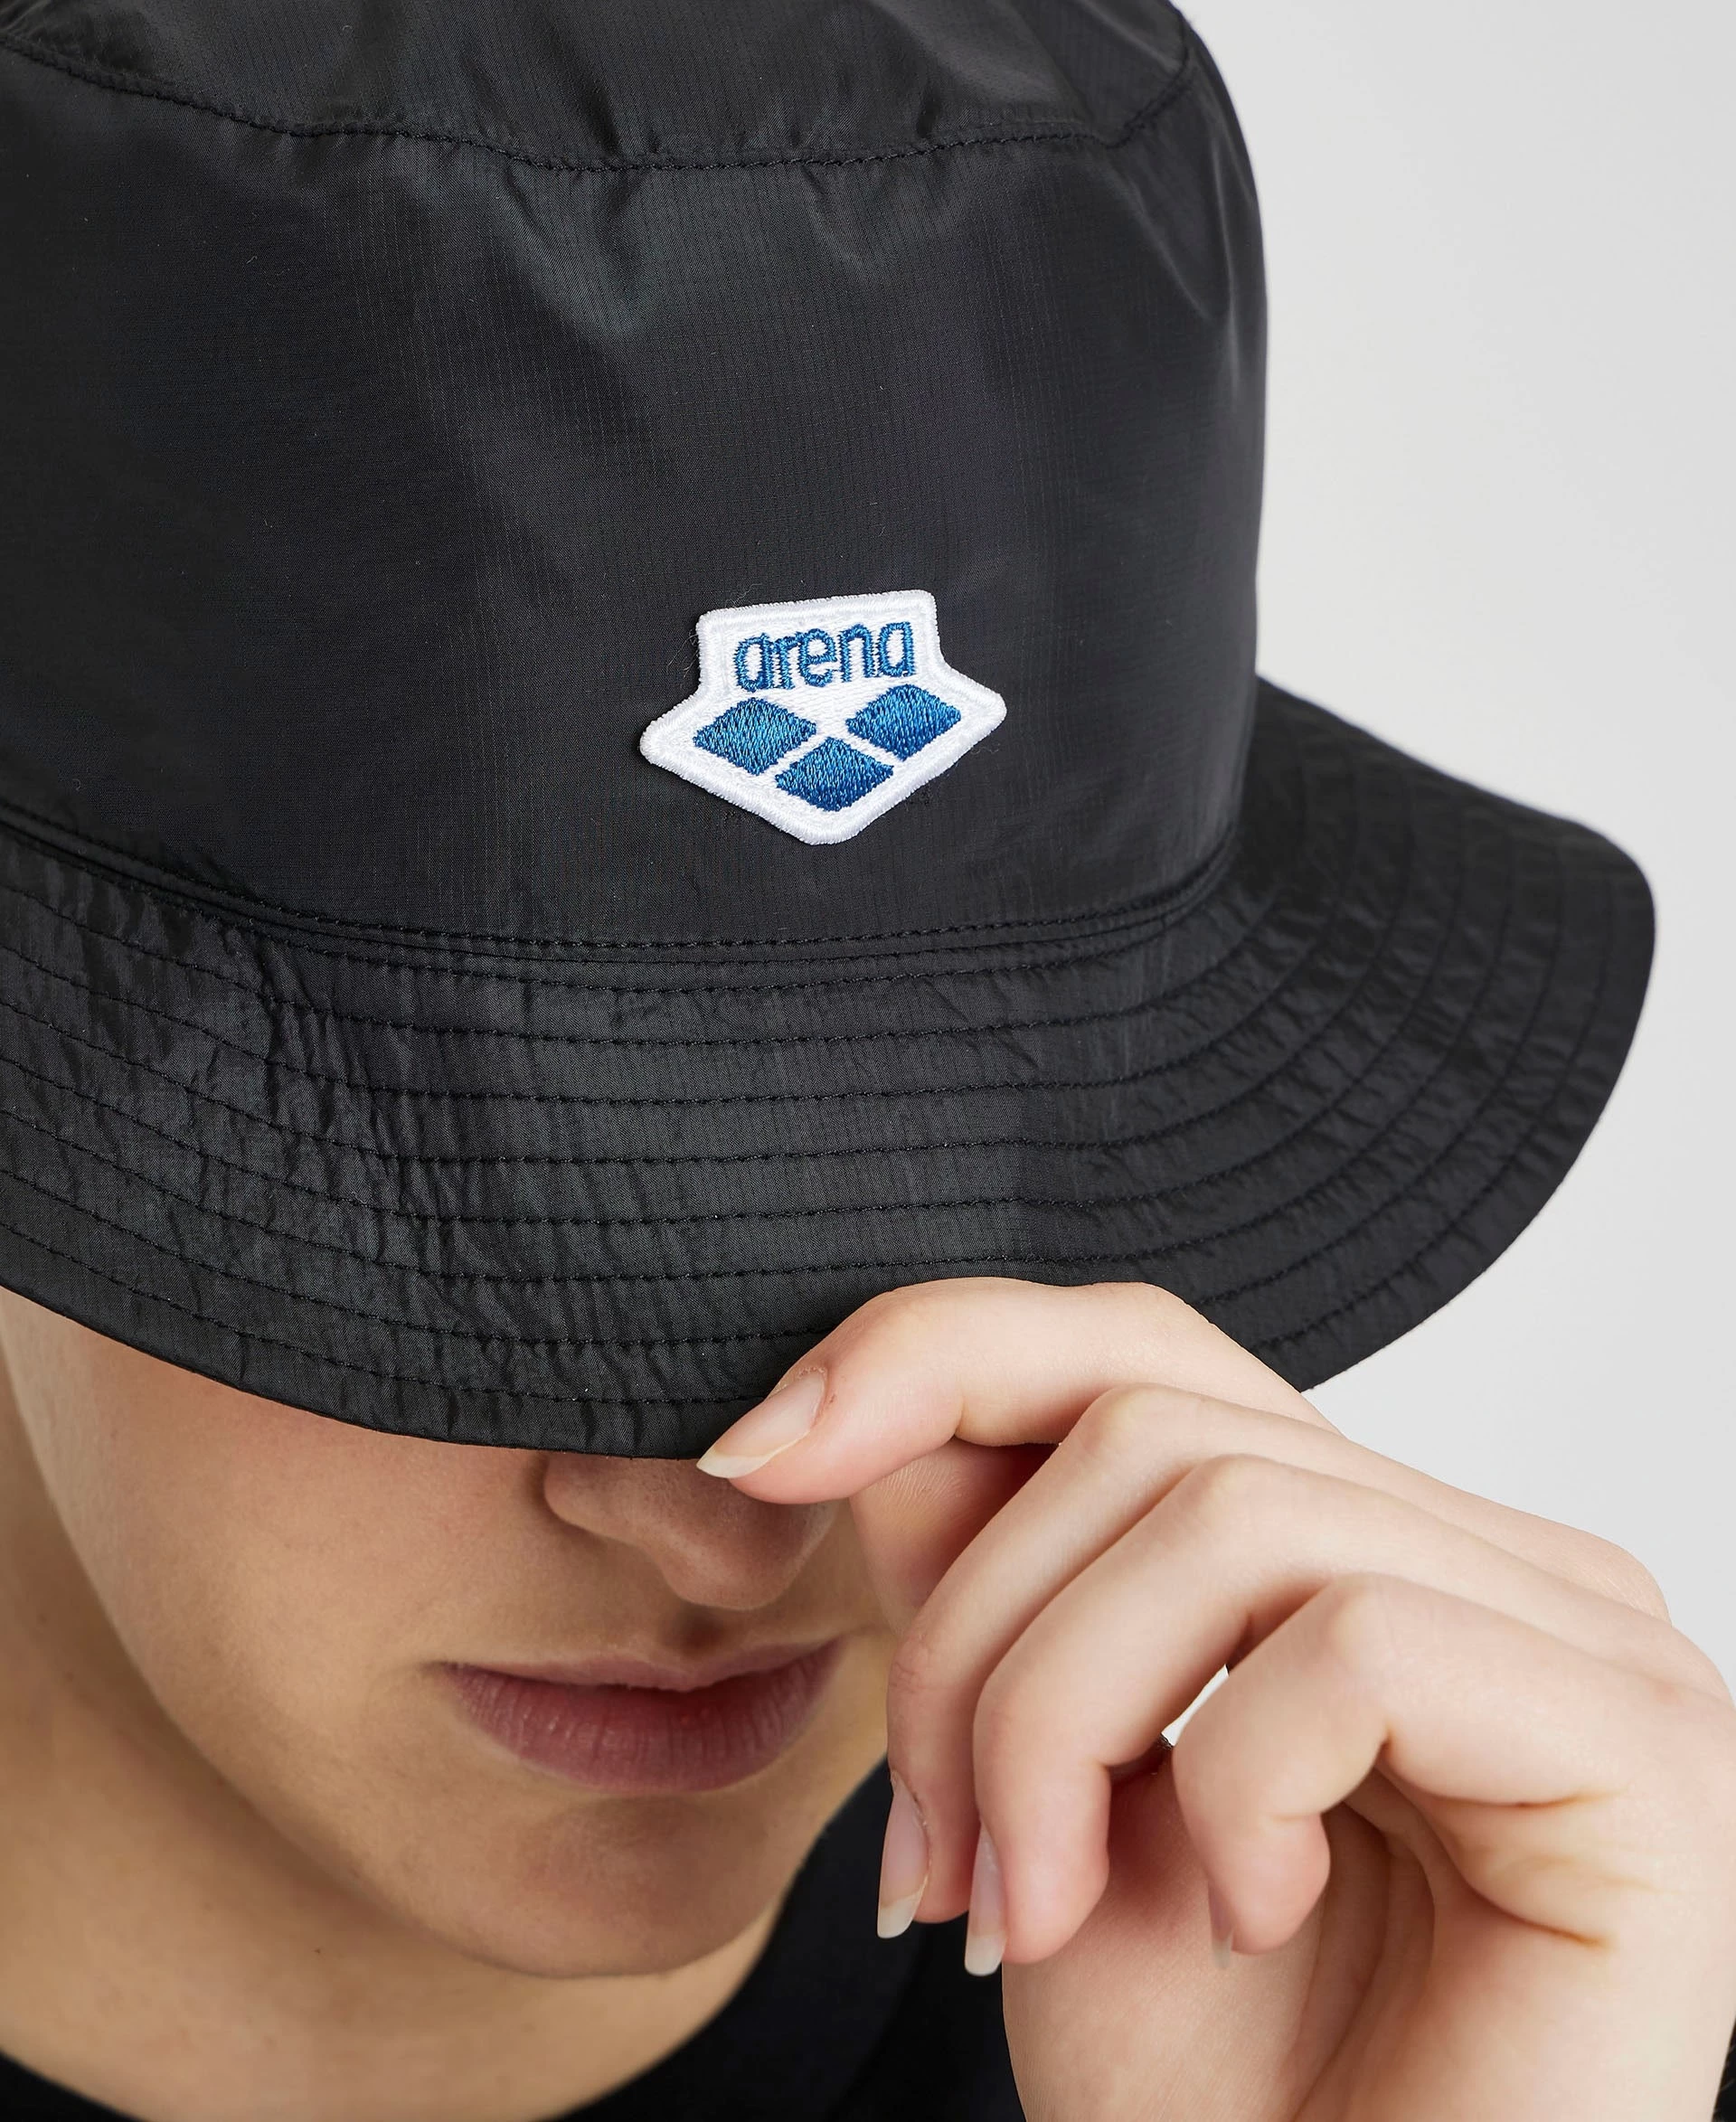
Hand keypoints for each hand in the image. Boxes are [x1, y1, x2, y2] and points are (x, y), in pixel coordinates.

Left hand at [699, 1279, 1735, 2120]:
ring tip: (1031, 1916)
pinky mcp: (1640, 1746)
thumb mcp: (1039, 1801)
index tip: (752, 1455)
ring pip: (1230, 1516)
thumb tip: (866, 1409)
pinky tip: (1249, 1918)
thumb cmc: (1213, 2101)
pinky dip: (1234, 1789)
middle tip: (935, 1864)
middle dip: (972, 1636)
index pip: (1147, 1350)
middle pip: (1156, 1424)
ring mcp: (1589, 1640)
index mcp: (1372, 1551)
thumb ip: (987, 1590)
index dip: (939, 1357)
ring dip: (1058, 1725)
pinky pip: (1358, 1643)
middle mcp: (1497, 1562)